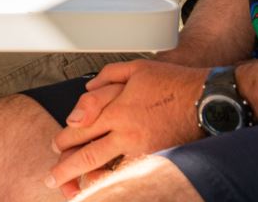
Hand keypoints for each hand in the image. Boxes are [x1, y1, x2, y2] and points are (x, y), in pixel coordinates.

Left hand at [47, 59, 205, 196]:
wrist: (206, 99)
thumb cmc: (173, 82)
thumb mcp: (136, 68)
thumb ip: (107, 77)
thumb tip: (87, 89)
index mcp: (117, 110)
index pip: (82, 130)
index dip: (65, 140)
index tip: (55, 147)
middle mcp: (127, 133)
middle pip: (88, 155)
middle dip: (66, 169)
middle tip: (52, 178)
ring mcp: (143, 150)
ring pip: (107, 171)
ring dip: (87, 182)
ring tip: (72, 192)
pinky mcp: (157, 160)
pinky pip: (130, 176)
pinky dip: (114, 183)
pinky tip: (106, 187)